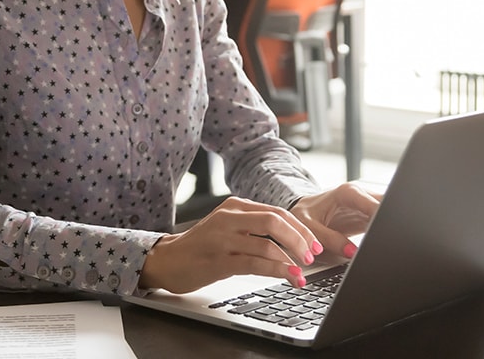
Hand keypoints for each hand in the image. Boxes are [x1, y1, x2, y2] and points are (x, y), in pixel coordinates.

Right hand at [139, 196, 323, 293]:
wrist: (168, 260)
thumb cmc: (202, 246)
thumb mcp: (228, 227)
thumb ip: (254, 226)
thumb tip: (294, 238)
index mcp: (234, 206)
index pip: (276, 212)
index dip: (301, 229)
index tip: (316, 244)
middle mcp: (228, 218)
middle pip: (274, 221)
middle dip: (300, 240)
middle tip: (313, 256)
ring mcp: (222, 239)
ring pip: (266, 244)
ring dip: (290, 259)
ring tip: (301, 273)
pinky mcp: (218, 260)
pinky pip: (254, 263)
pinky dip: (276, 270)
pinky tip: (287, 276)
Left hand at [290, 182, 381, 260]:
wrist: (302, 212)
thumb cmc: (304, 215)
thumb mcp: (311, 227)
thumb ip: (331, 239)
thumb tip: (352, 253)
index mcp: (348, 193)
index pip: (375, 204)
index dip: (384, 219)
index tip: (387, 234)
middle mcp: (361, 195)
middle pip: (388, 206)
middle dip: (392, 223)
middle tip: (390, 242)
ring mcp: (367, 206)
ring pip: (389, 214)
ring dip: (389, 228)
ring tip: (385, 244)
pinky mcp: (369, 217)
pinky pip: (383, 223)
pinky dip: (384, 233)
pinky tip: (380, 244)